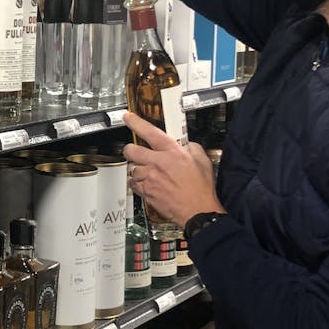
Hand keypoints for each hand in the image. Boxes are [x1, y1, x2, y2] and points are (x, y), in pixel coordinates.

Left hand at [122, 112, 223, 227]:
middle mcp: (157, 163)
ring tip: (148, 172)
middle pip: (131, 150)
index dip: (136, 122)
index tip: (127, 117)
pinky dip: (138, 183)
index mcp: (171, 152)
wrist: (198, 211)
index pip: (149, 131)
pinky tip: (148, 183)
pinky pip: (133, 183)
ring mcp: (149, 178)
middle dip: (130, 149)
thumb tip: (185, 144)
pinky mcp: (146, 192)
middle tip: (135, 151)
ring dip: (137, 169)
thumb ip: (191, 147)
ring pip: (132, 168)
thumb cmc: (201, 188)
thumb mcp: (201, 160)